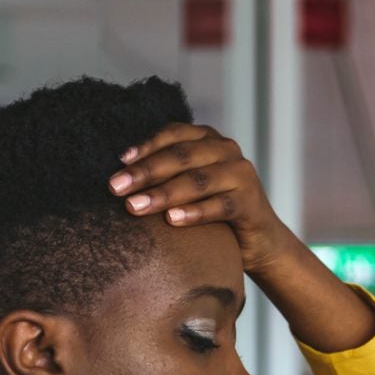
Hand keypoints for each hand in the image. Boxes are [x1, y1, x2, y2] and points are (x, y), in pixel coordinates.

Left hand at [108, 124, 298, 274]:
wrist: (259, 240)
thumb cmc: (214, 211)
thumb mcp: (189, 185)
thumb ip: (166, 174)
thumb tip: (121, 178)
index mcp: (208, 139)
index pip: (173, 135)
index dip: (145, 147)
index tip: (119, 163)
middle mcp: (226, 150)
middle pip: (181, 156)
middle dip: (145, 172)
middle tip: (116, 187)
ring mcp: (241, 175)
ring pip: (197, 180)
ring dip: (163, 193)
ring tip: (135, 207)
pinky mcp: (250, 202)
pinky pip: (220, 206)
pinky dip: (194, 212)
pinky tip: (172, 220)